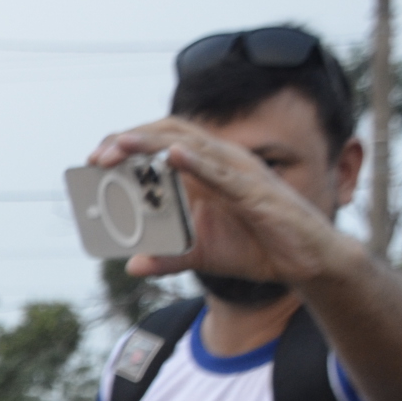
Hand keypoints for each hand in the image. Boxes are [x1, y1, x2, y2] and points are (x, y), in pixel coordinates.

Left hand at [88, 117, 349, 288]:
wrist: (306, 262)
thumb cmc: (257, 249)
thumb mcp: (202, 256)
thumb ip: (168, 257)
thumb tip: (132, 265)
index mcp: (206, 172)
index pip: (162, 143)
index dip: (128, 145)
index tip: (95, 159)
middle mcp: (221, 163)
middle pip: (170, 135)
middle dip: (131, 141)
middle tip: (97, 157)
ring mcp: (239, 173)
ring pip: (191, 147)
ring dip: (152, 145)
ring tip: (121, 147)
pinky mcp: (255, 192)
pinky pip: (222, 173)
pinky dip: (196, 163)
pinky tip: (172, 157)